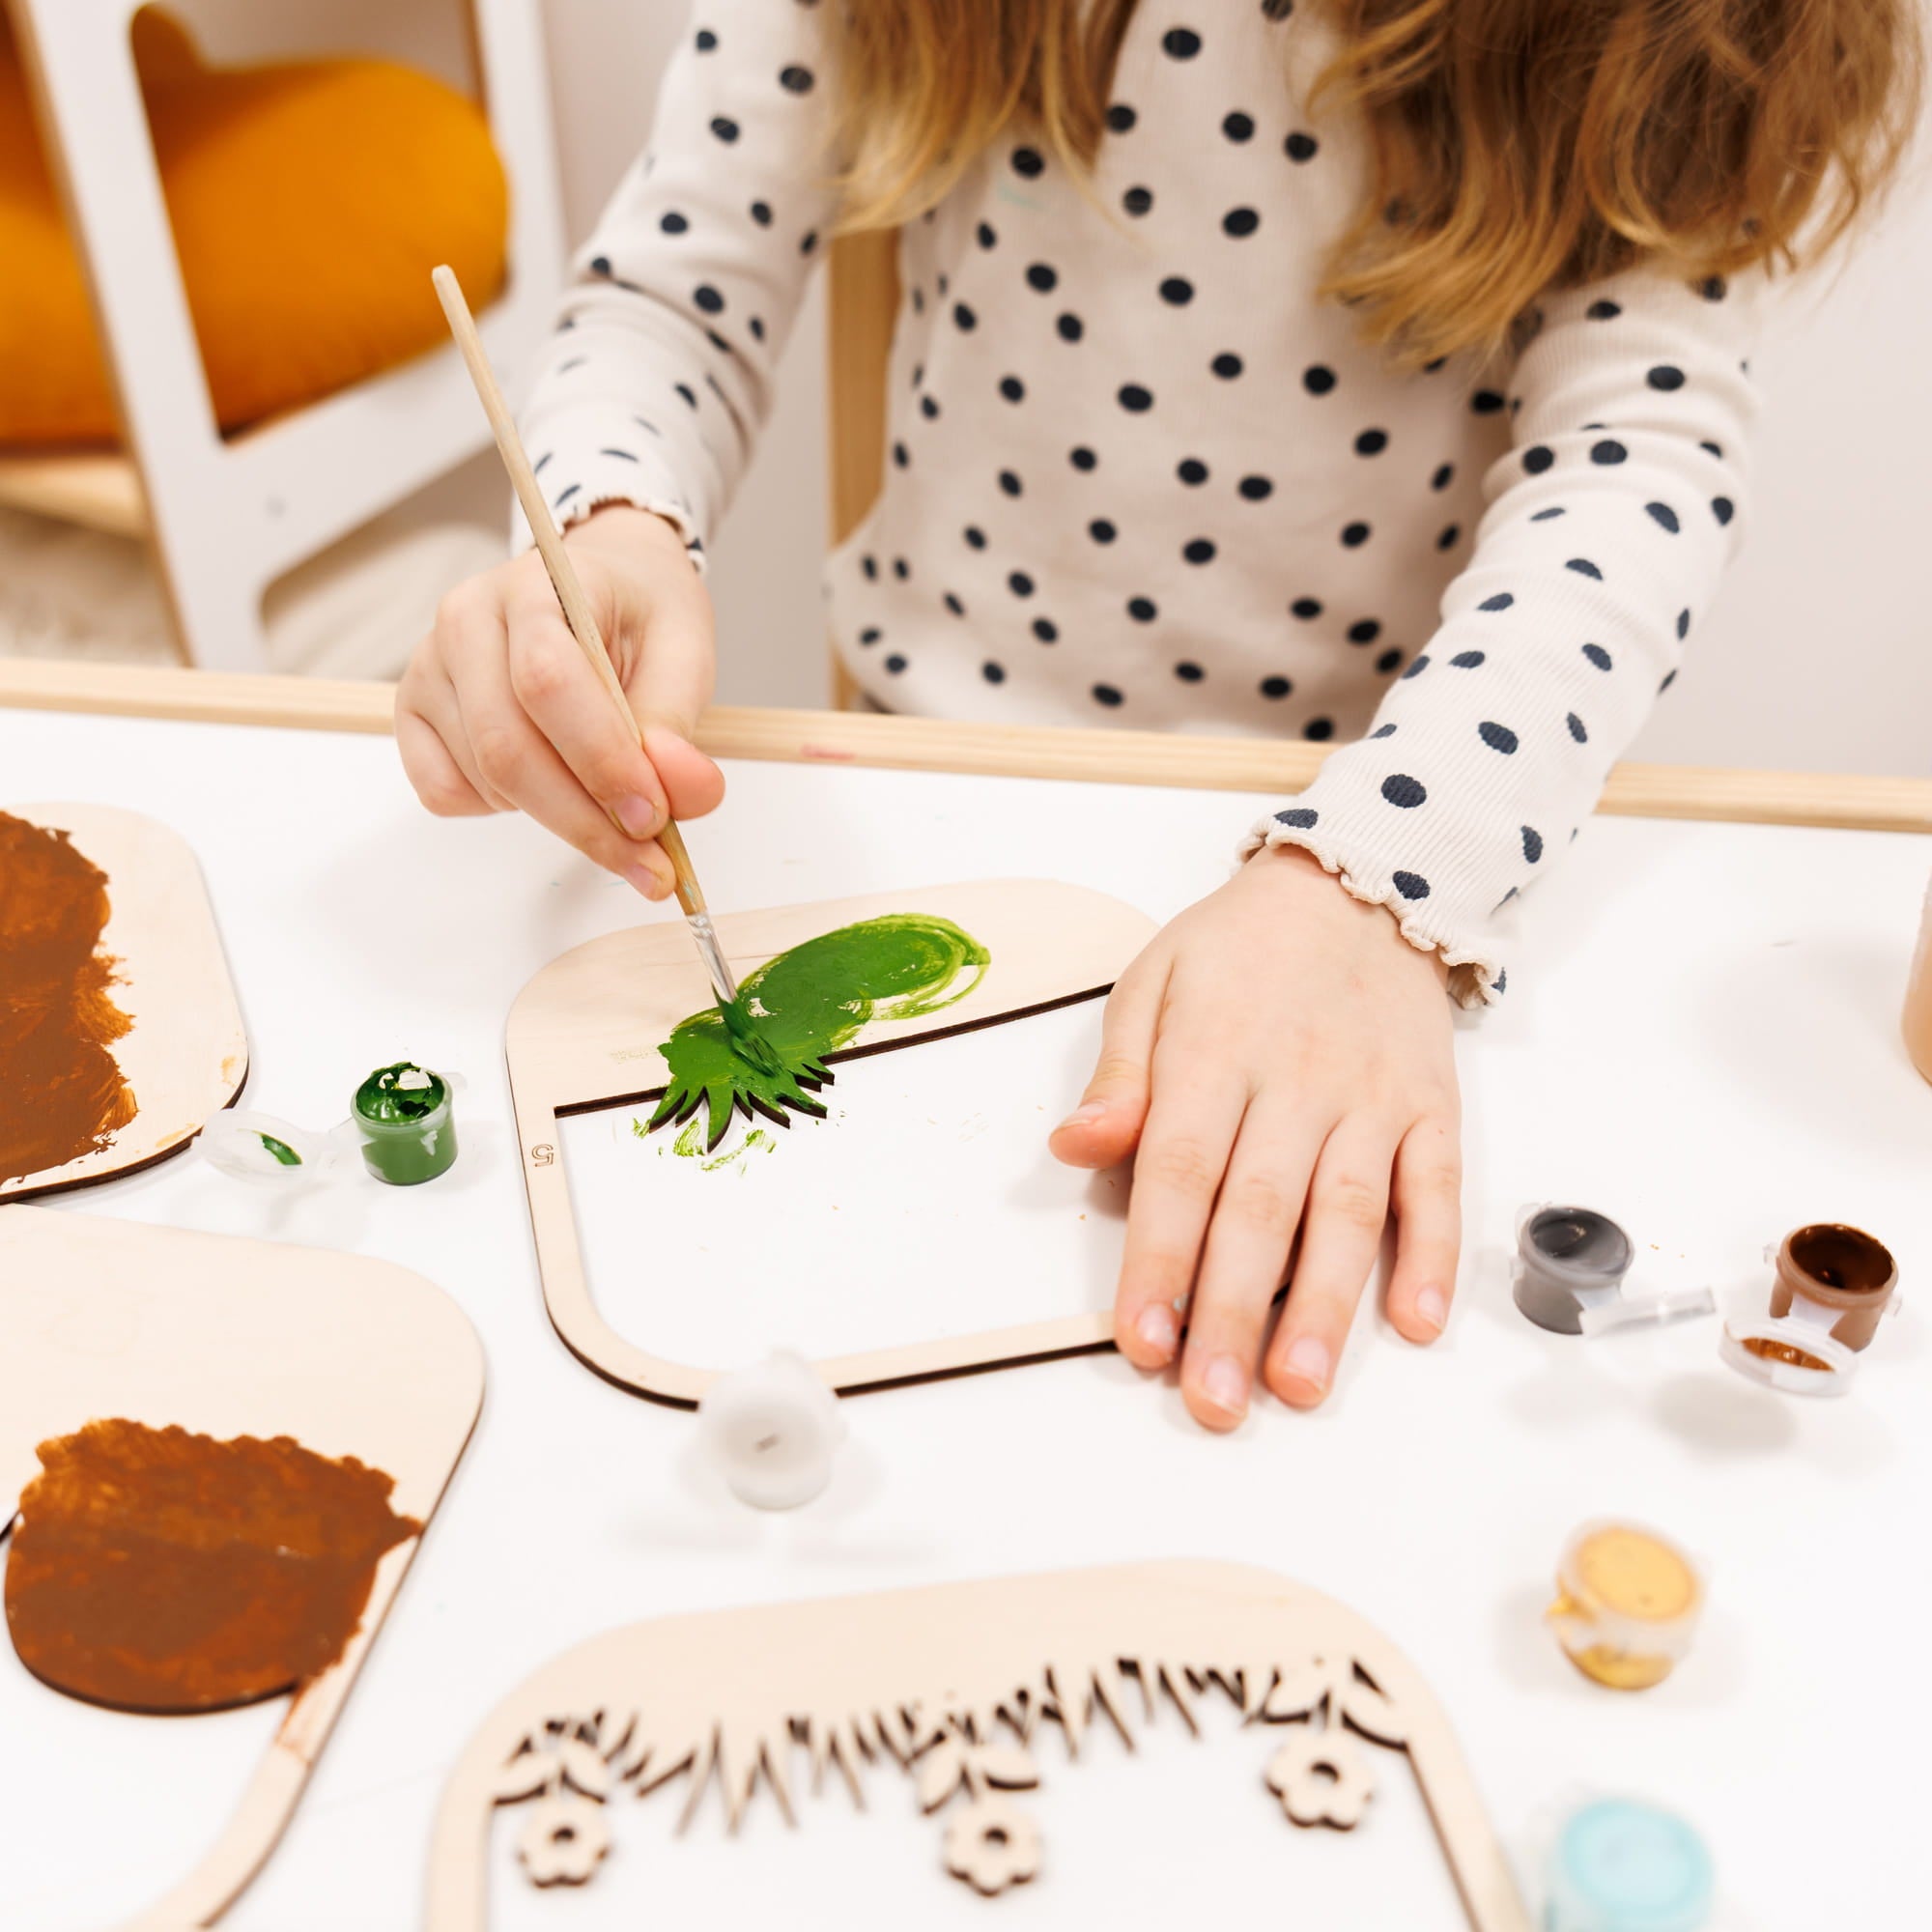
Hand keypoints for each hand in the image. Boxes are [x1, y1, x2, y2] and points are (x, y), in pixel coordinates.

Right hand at [396, 506, 722, 897]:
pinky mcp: (414, 712)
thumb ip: (677, 725)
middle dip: (584, 820)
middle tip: (649, 860)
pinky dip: (502, 810)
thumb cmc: (640, 616)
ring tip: (608, 803)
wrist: (606, 586)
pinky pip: (445, 790)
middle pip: (507, 746)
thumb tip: (684, 793)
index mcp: (536, 586)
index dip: (601, 760)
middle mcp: (466, 620)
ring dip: (557, 817)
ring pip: (482, 778)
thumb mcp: (683, 654)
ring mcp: (430, 666)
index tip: (654, 816)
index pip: (547, 682)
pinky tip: (548, 783)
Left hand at [1050, 845, 1460, 1429]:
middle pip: (1261, 1209)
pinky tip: (1417, 1322)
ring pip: (1350, 1211)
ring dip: (1327, 1305)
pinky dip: (1434, 1254)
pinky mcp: (1432, 1107)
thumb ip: (1120, 1074)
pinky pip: (1438, 1186)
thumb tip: (1075, 1146)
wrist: (1356, 887)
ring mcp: (1372, 1098)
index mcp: (1215, 1052)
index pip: (1181, 1170)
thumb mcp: (1153, 982)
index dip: (1159, 1259)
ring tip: (1301, 1386)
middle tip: (1213, 1399)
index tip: (1141, 1338)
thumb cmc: (1238, 951)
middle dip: (1233, 1310)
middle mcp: (1298, 1082)